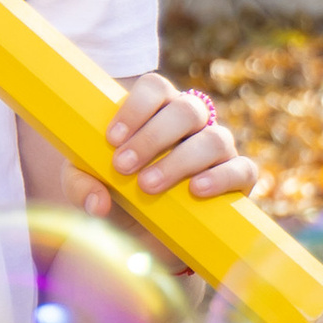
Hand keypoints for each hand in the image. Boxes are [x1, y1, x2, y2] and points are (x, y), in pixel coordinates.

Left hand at [67, 72, 255, 216]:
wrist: (142, 234)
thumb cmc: (114, 194)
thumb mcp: (84, 186)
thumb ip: (80, 186)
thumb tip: (97, 203)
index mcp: (156, 111)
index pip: (154, 87)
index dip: (135, 107)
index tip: (111, 138)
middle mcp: (192, 123)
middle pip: (186, 110)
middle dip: (152, 138)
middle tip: (122, 166)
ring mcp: (218, 148)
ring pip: (214, 139)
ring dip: (179, 161)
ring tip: (148, 186)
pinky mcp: (237, 177)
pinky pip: (242, 169)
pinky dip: (221, 177)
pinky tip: (196, 189)